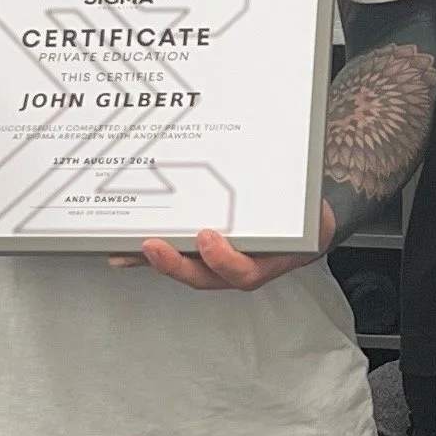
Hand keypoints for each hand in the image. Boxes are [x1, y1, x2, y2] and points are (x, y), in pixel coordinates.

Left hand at [115, 200, 334, 292]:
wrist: (310, 223)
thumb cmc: (304, 217)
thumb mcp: (310, 211)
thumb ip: (304, 199)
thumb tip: (309, 159)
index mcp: (268, 259)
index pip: (244, 270)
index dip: (223, 260)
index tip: (208, 239)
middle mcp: (240, 265)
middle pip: (204, 275)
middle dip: (175, 263)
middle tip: (152, 246)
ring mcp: (219, 262)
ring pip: (186, 267)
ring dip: (155, 260)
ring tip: (129, 250)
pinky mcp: (201, 252)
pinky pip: (177, 254)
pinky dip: (149, 254)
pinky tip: (125, 249)